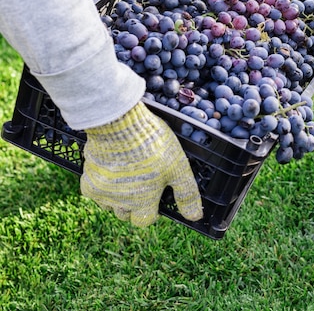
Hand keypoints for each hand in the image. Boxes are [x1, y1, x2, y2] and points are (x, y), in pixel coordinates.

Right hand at [80, 101, 202, 226]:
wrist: (119, 125)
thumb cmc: (152, 145)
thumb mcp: (178, 168)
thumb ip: (186, 194)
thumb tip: (195, 216)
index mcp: (143, 202)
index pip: (144, 221)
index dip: (150, 211)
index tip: (153, 196)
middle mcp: (120, 203)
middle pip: (126, 214)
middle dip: (133, 204)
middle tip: (141, 182)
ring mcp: (102, 193)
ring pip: (109, 204)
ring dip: (116, 196)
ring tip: (126, 174)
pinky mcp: (87, 180)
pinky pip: (93, 191)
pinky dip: (101, 184)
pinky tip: (110, 169)